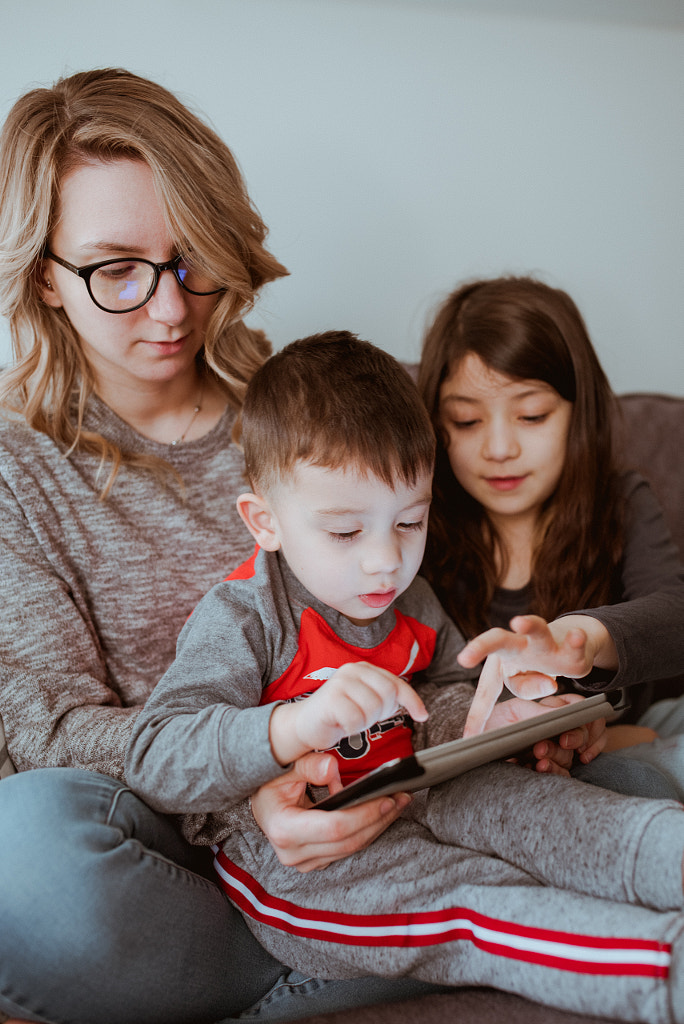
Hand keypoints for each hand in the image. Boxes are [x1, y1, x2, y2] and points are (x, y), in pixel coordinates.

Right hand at [250, 751, 410, 871]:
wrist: (260, 807)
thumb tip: (331, 767)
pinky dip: (367, 830)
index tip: (387, 798)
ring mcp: (305, 862)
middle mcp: (294, 853)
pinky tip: (382, 813)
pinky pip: (348, 849)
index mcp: (285, 830)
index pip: (335, 828)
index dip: (364, 815)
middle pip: (348, 841)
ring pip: (352, 848)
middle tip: (402, 797)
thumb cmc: (271, 786)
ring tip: (399, 802)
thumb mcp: (284, 769)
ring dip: (378, 825)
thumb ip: (307, 766)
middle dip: (379, 819)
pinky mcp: (316, 862)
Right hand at [269, 661, 427, 764]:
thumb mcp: (367, 702)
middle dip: (381, 713)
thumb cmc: (338, 714)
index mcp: (364, 669)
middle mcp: (352, 670)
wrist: (305, 724)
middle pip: (389, 695)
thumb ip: (387, 698)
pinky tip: (341, 725)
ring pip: (373, 709)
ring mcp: (341, 682)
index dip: (413, 701)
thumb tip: (420, 709)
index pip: (397, 684)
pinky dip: (351, 729)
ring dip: (364, 722)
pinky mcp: (331, 698)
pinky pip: (356, 720)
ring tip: (351, 720)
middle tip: (364, 718)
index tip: (422, 716)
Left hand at [459, 615, 610, 736]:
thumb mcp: (522, 683)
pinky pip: (573, 643)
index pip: (487, 690)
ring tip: (519, 622)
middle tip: (464, 658)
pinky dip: (575, 641)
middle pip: (496, 641)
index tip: (470, 738)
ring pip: (536, 629)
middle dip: (480, 647)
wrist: (566, 638)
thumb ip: (525, 688)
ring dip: (529, 626)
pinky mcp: (567, 644)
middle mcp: (517, 645)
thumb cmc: (534, 664)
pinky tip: (576, 637)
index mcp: (500, 660)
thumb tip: (548, 684)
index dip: (478, 715)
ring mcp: (543, 641)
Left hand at [483, 693, 607, 778]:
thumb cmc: (493, 724)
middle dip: (570, 740)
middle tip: (544, 746)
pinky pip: (564, 773)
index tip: (568, 732)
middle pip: (579, 733)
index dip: (582, 719)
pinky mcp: (548, 769)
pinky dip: (556, 772)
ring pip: (571, 755)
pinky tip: (540, 768)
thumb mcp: (513, 712)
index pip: (579, 709)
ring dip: (558, 757)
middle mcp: (555, 729)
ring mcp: (553, 750)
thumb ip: (539, 713)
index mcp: (549, 709)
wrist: (474, 748)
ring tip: (538, 759)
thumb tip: (563, 715)